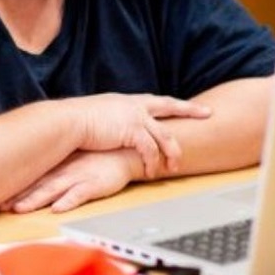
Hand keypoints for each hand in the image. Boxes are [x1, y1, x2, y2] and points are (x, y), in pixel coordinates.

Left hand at [0, 150, 138, 213]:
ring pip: (53, 190)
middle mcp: (66, 171)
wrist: (127, 153)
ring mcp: (79, 177)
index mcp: (60, 165)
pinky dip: (68, 201)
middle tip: (0, 206)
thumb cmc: (100, 158)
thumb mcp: (75, 158)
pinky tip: (57, 208)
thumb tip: (34, 174)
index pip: (33, 177)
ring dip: (36, 200)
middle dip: (18, 196)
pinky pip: (80, 194)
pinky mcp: (95, 185)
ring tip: (20, 209)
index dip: (15, 187)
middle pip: (38, 185)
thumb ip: (56, 166)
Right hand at [70, 93, 210, 178]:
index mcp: (130, 101)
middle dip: (191, 110)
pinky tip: (151, 173)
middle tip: (208, 112)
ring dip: (171, 153)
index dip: (177, 103)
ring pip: (164, 136)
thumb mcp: (102, 115)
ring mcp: (135, 117)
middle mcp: (136, 106)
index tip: (192, 105)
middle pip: (171, 107)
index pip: (159, 101)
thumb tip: (117, 126)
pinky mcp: (132, 131)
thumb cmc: (77, 122)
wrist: (67, 122)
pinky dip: (152, 163)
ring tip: (173, 168)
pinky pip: (150, 150)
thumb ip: (115, 119)